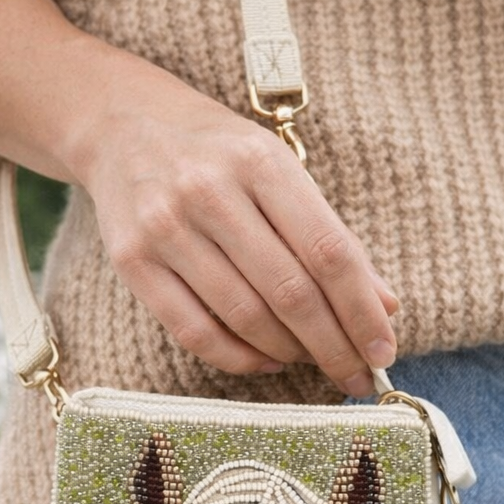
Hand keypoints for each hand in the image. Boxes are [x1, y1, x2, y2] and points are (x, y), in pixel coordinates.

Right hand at [0, 0, 399, 394]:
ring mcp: (166, 227)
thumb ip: (330, 236)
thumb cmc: (217, 153)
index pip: (328, 251)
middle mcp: (210, 191)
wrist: (120, 125)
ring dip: (289, 353)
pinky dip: (238, 358)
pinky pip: (194, 331)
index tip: (383, 350)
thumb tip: (384, 309)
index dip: (362, 310)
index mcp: (261, 162)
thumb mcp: (279, 171)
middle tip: (356, 378)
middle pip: (290, 292)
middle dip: (333, 346)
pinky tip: (264, 360)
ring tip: (312, 361)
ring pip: (245, 317)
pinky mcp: (131, 260)